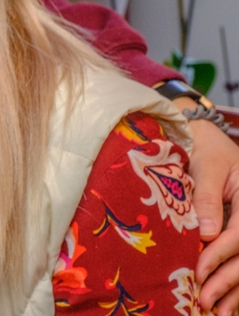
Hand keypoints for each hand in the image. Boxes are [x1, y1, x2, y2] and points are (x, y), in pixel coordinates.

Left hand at [186, 114, 238, 313]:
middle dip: (228, 280)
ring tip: (218, 311)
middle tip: (206, 301)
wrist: (205, 135)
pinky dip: (238, 283)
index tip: (199, 271)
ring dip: (237, 290)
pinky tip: (229, 305)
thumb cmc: (202, 146)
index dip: (220, 254)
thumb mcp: (205, 166)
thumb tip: (207, 234)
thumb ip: (207, 198)